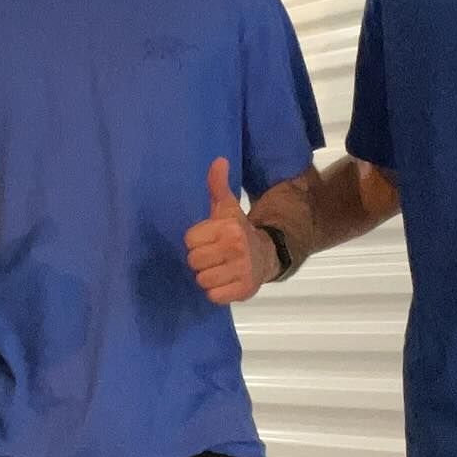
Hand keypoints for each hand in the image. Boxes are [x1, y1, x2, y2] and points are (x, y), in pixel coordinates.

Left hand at [184, 158, 277, 303]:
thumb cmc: (238, 231)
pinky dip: (217, 292)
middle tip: (214, 255)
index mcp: (229, 227)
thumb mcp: (227, 207)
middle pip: (194, 260)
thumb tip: (219, 160)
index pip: (190, 240)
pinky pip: (213, 296)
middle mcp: (236, 248)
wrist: (267, 255)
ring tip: (219, 268)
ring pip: (202, 280)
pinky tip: (225, 281)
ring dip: (208, 276)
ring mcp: (241, 271)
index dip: (197, 240)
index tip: (209, 239)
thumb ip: (218, 185)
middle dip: (201, 259)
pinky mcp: (244, 290)